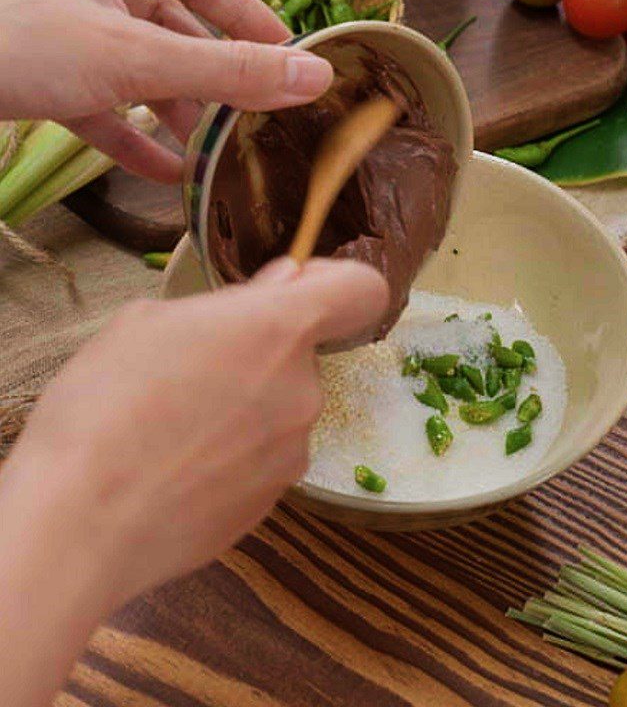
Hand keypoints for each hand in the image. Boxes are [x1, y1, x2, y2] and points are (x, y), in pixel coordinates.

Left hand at [0, 0, 332, 181]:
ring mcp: (68, 34)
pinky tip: (170, 173)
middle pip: (176, 30)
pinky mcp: (48, 77)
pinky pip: (108, 108)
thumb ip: (228, 69)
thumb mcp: (138, 56)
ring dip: (179, 114)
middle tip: (253, 116)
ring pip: (144, 72)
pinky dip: (139, 139)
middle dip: (213, 78)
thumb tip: (312, 77)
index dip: (248, 16)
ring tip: (214, 152)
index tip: (286, 56)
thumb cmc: (19, 43)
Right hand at [0, 256, 387, 706]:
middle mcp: (305, 392)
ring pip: (280, 410)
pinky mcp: (273, 503)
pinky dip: (235, 456)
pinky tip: (180, 466)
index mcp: (281, 332)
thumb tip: (285, 283)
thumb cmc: (106, 404)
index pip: (362, 290)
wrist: (82, 524)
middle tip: (193, 369)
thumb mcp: (151, 323)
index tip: (296, 289)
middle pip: (302, 358)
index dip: (336, 282)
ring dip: (246, 407)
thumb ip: (235, 302)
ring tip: (175, 425)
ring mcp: (293, 454)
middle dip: (260, 355)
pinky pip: (263, 459)